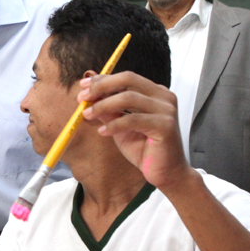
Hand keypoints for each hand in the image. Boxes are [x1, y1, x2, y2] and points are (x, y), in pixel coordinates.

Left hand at [78, 72, 192, 190]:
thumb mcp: (120, 126)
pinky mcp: (165, 125)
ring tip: (87, 114)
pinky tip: (102, 131)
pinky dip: (114, 124)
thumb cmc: (144, 148)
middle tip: (82, 97)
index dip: (103, 79)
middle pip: (128, 80)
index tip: (83, 85)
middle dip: (102, 86)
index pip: (126, 78)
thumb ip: (108, 110)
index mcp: (155, 93)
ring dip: (103, 105)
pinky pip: (133, 120)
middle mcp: (164, 97)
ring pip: (128, 98)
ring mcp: (167, 110)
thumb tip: (88, 96)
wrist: (165, 172)